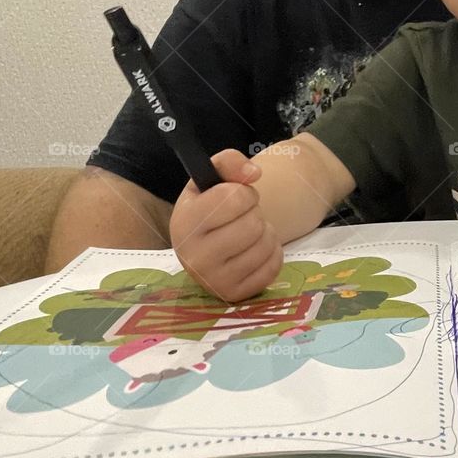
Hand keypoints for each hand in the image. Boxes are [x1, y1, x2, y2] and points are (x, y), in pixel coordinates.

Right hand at [170, 149, 283, 301]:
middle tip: (243, 217)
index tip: (238, 196)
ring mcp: (213, 281)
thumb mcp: (211, 178)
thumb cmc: (209, 207)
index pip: (233, 198)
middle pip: (252, 225)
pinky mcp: (233, 294)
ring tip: (249, 233)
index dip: (244, 192)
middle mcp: (193, 257)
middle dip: (255, 214)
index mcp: (184, 223)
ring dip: (266, 232)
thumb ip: (229, 162)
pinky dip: (272, 253)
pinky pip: (273, 267)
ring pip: (265, 245)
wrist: (205, 244)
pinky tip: (255, 250)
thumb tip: (253, 173)